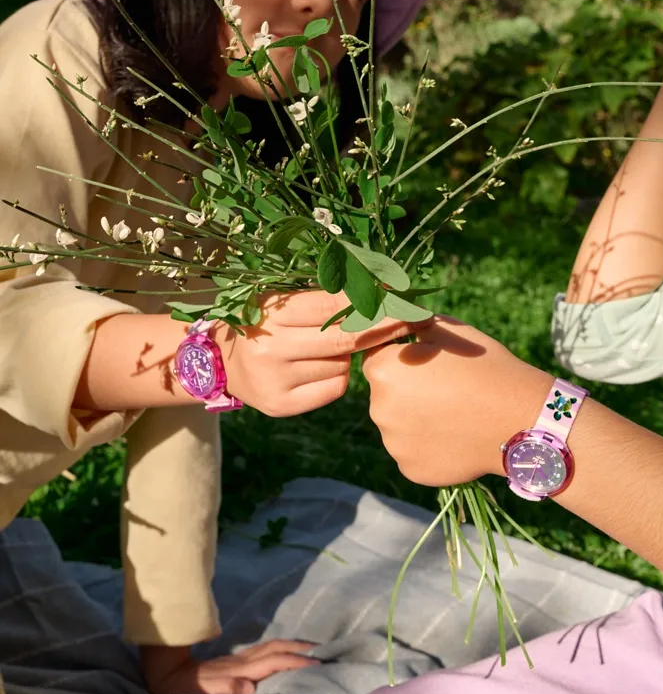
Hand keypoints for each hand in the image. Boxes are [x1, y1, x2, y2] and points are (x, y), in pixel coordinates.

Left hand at [139, 639, 317, 693]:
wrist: (166, 673)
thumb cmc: (186, 690)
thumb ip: (227, 689)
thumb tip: (251, 688)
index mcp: (240, 671)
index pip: (274, 662)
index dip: (295, 662)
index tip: (316, 664)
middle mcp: (242, 662)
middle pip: (276, 648)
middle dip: (299, 648)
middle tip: (321, 649)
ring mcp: (238, 660)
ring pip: (271, 647)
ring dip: (292, 645)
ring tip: (310, 648)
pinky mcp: (234, 662)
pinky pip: (264, 652)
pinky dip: (280, 649)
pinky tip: (284, 653)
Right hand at [216, 289, 423, 416]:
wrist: (219, 361)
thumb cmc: (262, 321)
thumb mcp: (281, 299)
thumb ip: (324, 296)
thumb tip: (381, 288)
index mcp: (270, 313)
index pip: (332, 306)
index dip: (370, 300)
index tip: (400, 295)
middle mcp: (271, 348)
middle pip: (343, 338)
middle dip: (383, 326)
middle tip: (412, 317)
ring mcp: (275, 380)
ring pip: (341, 364)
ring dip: (347, 354)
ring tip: (322, 346)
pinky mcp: (281, 405)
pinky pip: (333, 388)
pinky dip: (337, 377)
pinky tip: (318, 368)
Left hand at [363, 318, 551, 486]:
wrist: (518, 417)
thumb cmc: (485, 366)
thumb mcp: (448, 329)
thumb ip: (413, 325)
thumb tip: (397, 319)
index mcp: (383, 370)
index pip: (376, 357)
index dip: (400, 358)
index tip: (426, 363)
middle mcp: (378, 408)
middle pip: (384, 395)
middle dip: (406, 391)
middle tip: (445, 390)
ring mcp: (394, 443)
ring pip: (398, 426)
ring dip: (416, 420)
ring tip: (454, 414)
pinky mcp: (411, 469)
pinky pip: (412, 452)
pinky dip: (428, 446)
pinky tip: (456, 436)